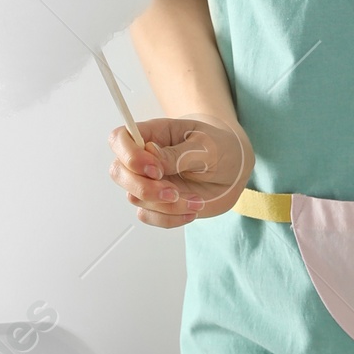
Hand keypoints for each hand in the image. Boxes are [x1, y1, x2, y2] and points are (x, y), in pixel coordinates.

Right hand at [109, 117, 252, 225]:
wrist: (235, 170)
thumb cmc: (220, 148)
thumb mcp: (207, 146)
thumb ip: (178, 153)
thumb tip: (150, 154)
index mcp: (154, 134)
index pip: (119, 139)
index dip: (129, 156)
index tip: (156, 170)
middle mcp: (145, 158)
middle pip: (119, 172)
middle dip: (144, 188)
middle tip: (174, 192)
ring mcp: (149, 182)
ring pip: (136, 198)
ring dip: (166, 205)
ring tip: (196, 200)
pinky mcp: (156, 203)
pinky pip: (148, 216)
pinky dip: (170, 218)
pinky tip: (192, 210)